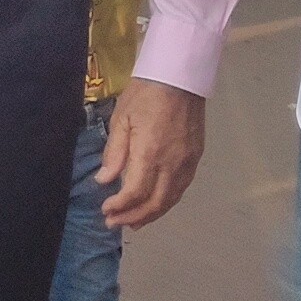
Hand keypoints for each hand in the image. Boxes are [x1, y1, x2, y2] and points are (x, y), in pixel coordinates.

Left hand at [98, 80, 207, 228]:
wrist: (179, 77)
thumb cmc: (145, 94)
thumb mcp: (121, 119)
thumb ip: (114, 154)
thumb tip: (104, 181)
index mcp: (150, 153)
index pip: (135, 193)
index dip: (120, 207)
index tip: (106, 211)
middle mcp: (171, 163)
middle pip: (155, 203)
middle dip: (134, 217)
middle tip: (116, 223)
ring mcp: (187, 162)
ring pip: (170, 199)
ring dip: (151, 215)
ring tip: (134, 222)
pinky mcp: (196, 157)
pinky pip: (181, 188)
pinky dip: (167, 202)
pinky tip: (156, 205)